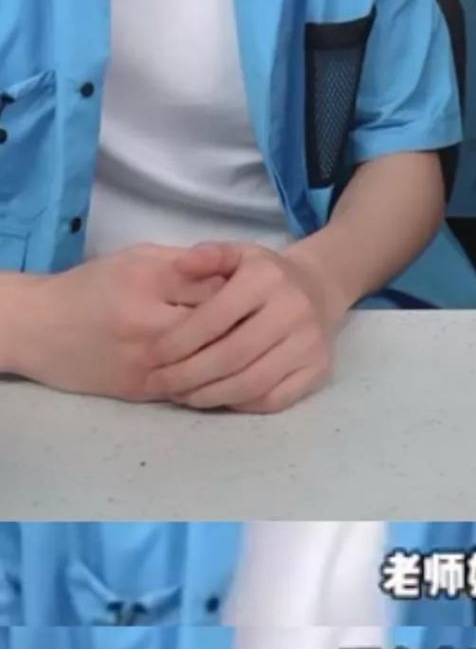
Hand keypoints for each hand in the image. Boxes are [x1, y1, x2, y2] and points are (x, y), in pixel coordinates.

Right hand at [12, 242, 241, 401]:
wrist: (40, 328)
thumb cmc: (92, 285)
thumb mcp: (139, 258)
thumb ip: (187, 264)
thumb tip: (234, 273)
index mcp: (150, 284)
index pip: (217, 290)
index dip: (244, 291)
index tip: (257, 292)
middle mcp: (149, 326)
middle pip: (217, 329)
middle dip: (245, 327)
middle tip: (262, 322)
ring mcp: (145, 364)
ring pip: (208, 364)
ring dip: (234, 358)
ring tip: (254, 347)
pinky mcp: (140, 391)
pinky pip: (190, 388)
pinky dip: (212, 381)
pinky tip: (229, 370)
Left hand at [147, 243, 333, 412]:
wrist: (319, 289)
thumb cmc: (265, 274)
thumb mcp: (238, 254)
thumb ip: (208, 256)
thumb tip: (180, 265)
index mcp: (267, 279)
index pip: (214, 318)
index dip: (178, 342)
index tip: (151, 357)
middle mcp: (293, 311)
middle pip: (231, 357)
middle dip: (187, 376)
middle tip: (159, 384)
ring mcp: (309, 344)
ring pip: (251, 384)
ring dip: (209, 395)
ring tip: (180, 395)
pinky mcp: (318, 370)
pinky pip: (272, 399)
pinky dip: (239, 404)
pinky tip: (215, 397)